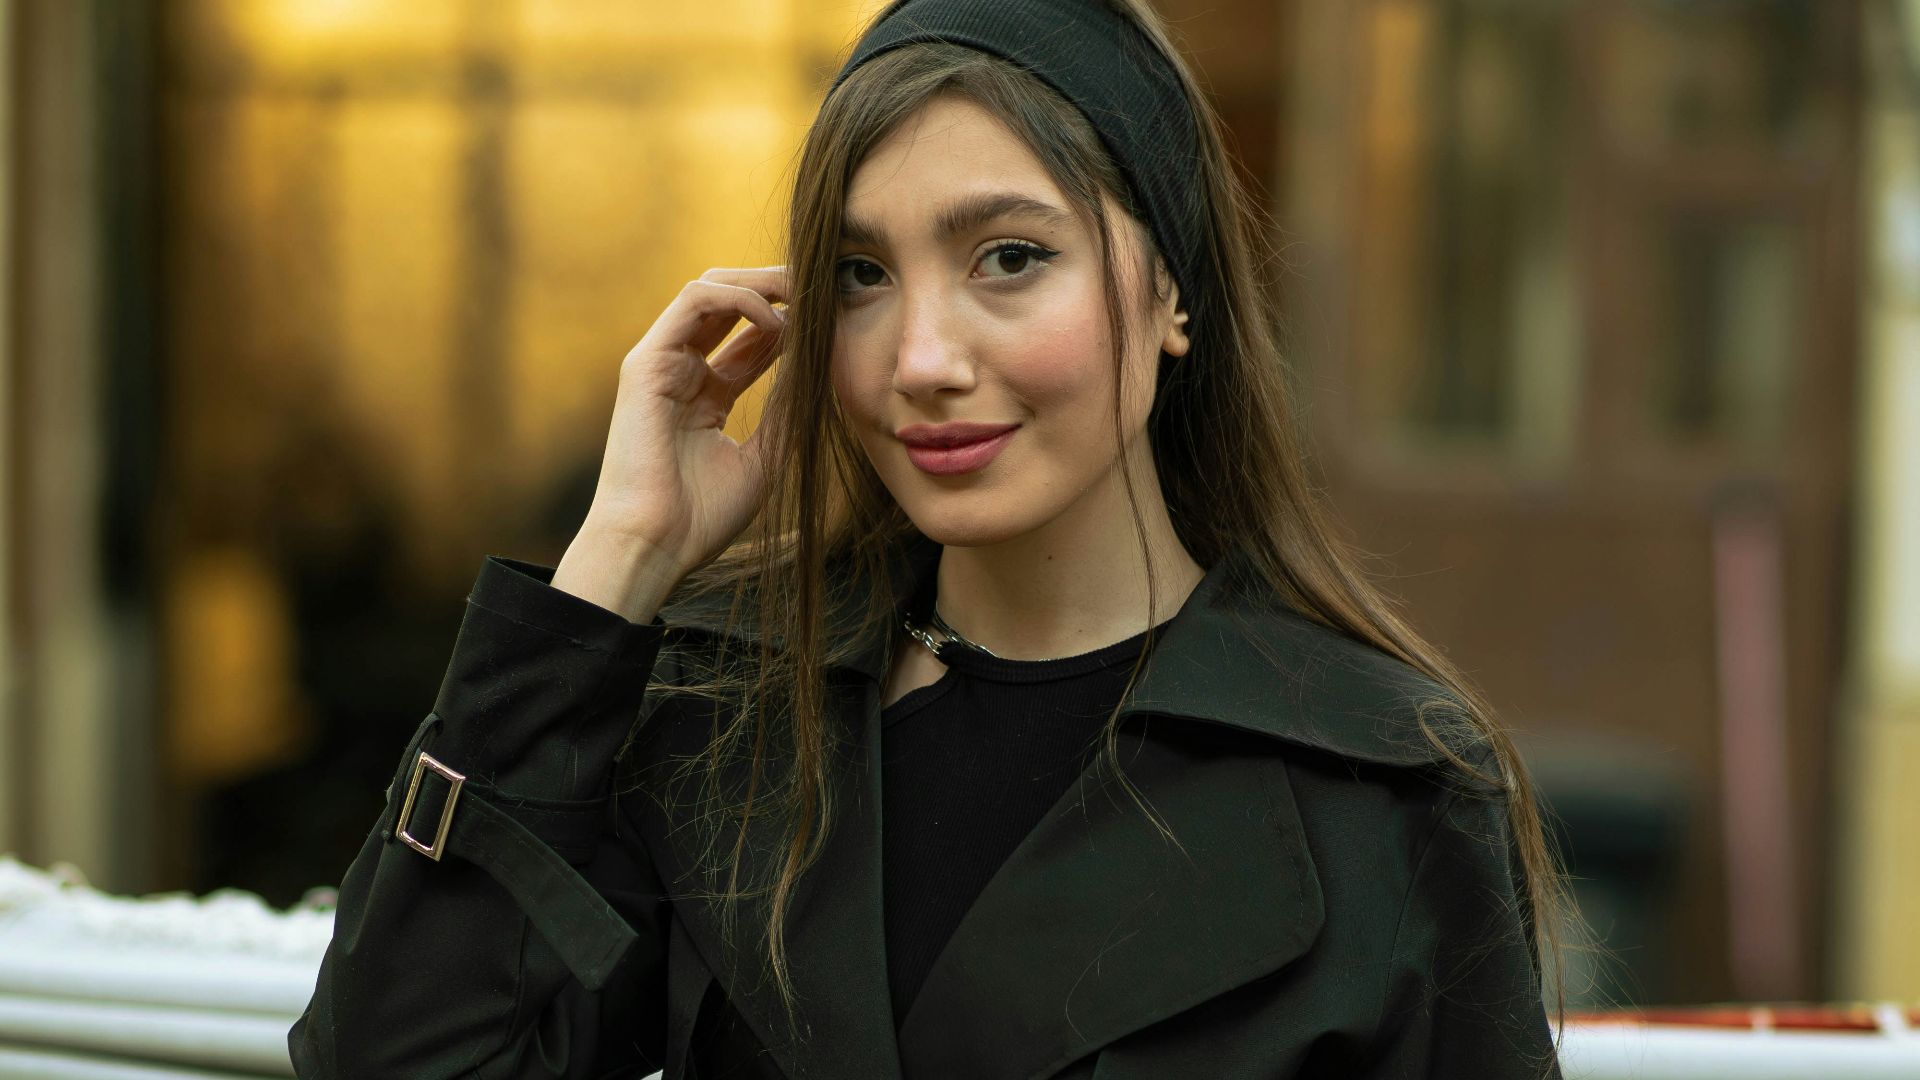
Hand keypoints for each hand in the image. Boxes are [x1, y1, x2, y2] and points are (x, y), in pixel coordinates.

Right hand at [577, 265, 790, 584]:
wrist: (654, 545)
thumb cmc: (702, 517)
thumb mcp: (764, 457)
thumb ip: (786, 410)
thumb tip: (817, 367)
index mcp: (705, 396)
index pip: (752, 338)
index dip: (793, 322)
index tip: (833, 320)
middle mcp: (682, 372)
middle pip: (730, 304)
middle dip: (777, 289)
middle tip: (822, 290)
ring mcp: (662, 363)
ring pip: (710, 289)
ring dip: (761, 283)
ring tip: (804, 294)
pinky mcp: (647, 361)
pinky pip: (695, 300)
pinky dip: (740, 299)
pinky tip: (775, 322)